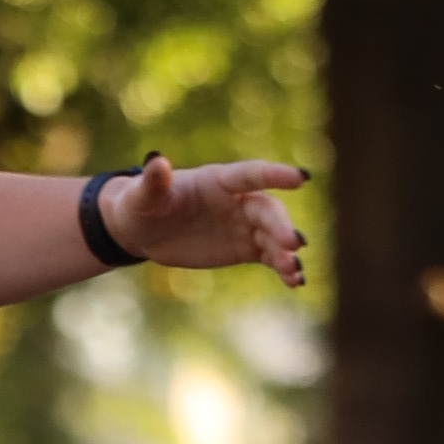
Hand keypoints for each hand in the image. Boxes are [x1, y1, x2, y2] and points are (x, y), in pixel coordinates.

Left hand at [100, 153, 306, 287]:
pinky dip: (283, 268)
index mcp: (218, 180)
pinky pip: (269, 257)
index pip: (251, 174)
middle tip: (293, 244)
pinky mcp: (243, 249)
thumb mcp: (142, 195)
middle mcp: (238, 200)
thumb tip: (156, 161)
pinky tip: (295, 282)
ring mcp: (243, 225)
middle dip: (281, 226)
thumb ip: (153, 181)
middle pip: (267, 210)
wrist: (144, 230)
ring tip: (295, 272)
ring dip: (286, 252)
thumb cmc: (142, 204)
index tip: (301, 178)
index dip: (275, 175)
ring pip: (272, 236)